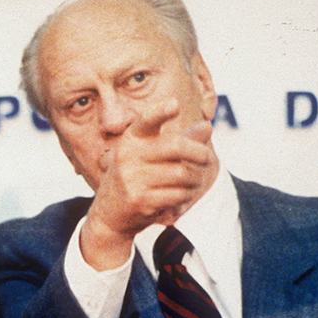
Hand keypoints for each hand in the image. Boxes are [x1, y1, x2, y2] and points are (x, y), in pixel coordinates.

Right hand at [80, 99, 215, 268]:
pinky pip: (178, 195)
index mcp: (131, 139)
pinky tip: (181, 196)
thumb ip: (180, 139)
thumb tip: (207, 126)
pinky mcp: (139, 200)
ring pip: (182, 174)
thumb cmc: (135, 177)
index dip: (160, 112)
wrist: (109, 212)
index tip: (174, 104)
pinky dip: (186, 196)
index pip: (146, 121)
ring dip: (195, 179)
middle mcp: (127, 156)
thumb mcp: (151, 154)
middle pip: (176, 146)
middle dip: (199, 153)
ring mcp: (131, 178)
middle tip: (206, 158)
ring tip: (193, 181)